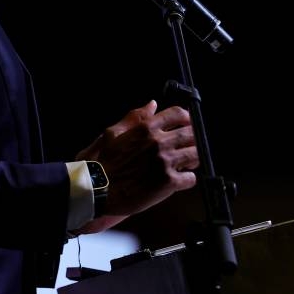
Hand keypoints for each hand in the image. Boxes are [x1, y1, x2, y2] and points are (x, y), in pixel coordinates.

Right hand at [74, 100, 198, 233]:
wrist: (98, 189)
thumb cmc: (104, 162)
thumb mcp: (114, 133)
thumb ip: (135, 117)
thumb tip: (152, 104)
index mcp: (146, 128)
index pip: (177, 114)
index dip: (187, 119)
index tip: (187, 125)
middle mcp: (158, 142)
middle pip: (191, 134)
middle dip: (193, 140)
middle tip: (189, 147)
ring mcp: (165, 162)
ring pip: (195, 154)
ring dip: (193, 159)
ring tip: (187, 164)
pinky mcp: (168, 182)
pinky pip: (190, 178)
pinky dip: (188, 179)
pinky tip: (180, 180)